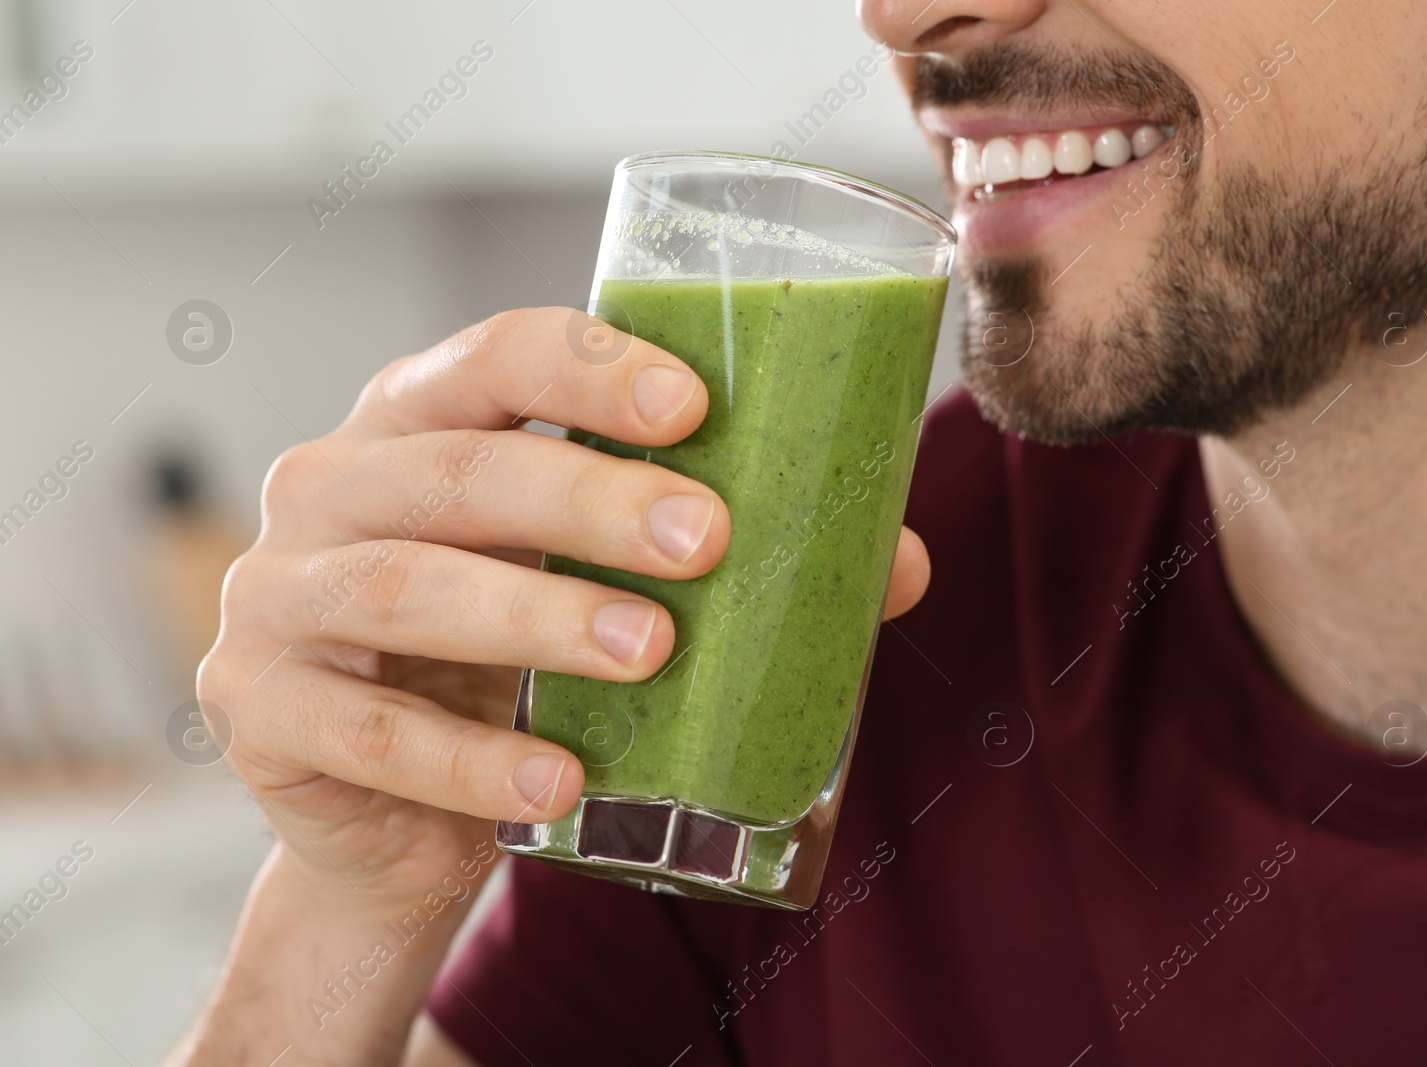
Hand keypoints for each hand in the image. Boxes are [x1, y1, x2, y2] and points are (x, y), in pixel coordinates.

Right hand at [197, 308, 931, 904]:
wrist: (397, 811)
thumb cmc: (514, 666)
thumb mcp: (599, 588)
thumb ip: (728, 565)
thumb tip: (900, 564)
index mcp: (418, 425)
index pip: (489, 356)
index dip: (586, 368)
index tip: (696, 406)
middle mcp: (331, 487)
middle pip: (458, 471)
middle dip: (588, 498)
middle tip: (707, 540)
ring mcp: (277, 596)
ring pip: (406, 586)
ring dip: (538, 617)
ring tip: (651, 650)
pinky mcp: (259, 710)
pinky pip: (366, 731)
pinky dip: (469, 759)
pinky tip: (559, 780)